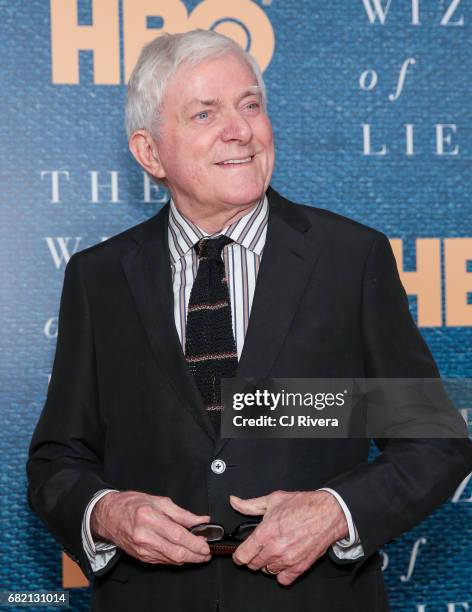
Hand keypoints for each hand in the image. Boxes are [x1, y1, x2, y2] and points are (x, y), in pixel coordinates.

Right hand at [90, 491, 211, 564]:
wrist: (108, 516)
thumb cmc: (132, 504)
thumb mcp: (158, 501)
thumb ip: (181, 513)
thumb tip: (201, 520)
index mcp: (149, 518)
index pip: (178, 535)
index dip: (195, 543)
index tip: (206, 544)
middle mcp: (144, 537)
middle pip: (176, 552)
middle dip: (195, 555)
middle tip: (206, 553)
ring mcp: (142, 550)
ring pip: (171, 559)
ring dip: (187, 558)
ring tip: (199, 553)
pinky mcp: (141, 557)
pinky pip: (163, 561)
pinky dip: (176, 559)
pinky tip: (183, 554)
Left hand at [230, 490, 347, 585]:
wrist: (327, 513)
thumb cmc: (302, 505)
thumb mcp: (273, 500)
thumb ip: (250, 505)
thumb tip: (234, 502)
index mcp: (265, 533)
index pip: (242, 556)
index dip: (239, 554)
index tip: (241, 552)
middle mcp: (274, 549)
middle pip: (253, 565)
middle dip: (254, 556)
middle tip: (261, 546)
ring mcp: (287, 560)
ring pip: (267, 571)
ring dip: (268, 563)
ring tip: (275, 549)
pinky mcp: (299, 568)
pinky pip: (282, 579)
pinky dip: (281, 572)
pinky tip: (284, 559)